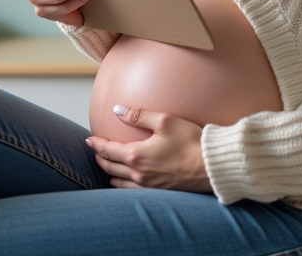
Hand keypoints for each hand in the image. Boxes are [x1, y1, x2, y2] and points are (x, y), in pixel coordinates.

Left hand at [85, 105, 210, 191]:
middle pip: (110, 167)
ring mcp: (148, 185)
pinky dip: (122, 185)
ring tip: (106, 166)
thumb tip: (117, 109)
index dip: (97, 144)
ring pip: (119, 181)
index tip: (89, 139)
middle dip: (100, 158)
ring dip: (110, 173)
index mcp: (137, 155)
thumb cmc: (191, 142)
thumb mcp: (165, 121)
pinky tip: (124, 182)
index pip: (108, 150)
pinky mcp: (158, 192)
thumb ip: (138, 116)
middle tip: (95, 151)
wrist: (212, 166)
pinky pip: (132, 191)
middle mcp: (138, 173)